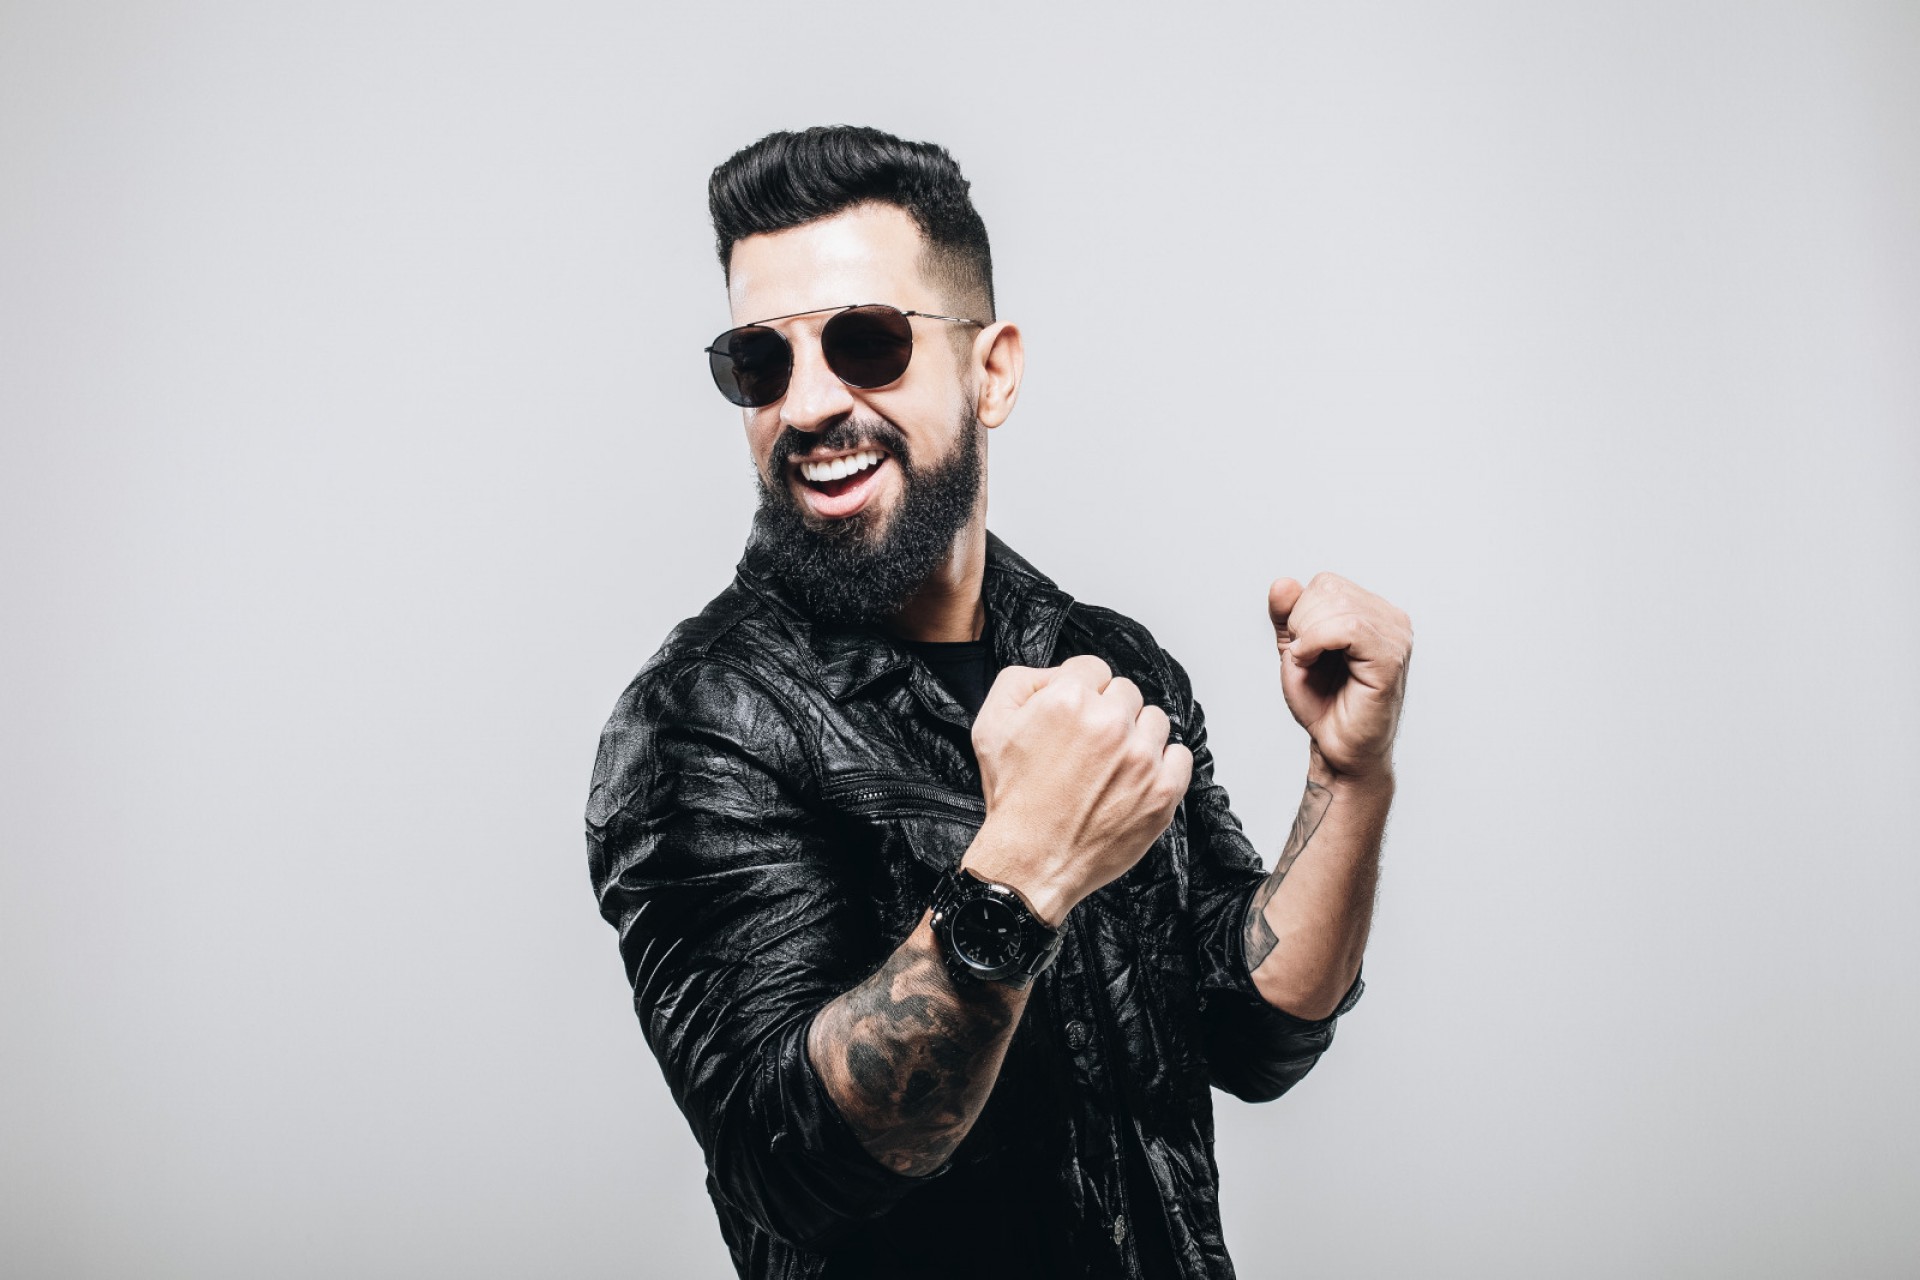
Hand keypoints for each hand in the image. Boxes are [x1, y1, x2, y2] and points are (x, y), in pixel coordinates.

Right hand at [965, 654, 1192, 924]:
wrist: (1030, 861)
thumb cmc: (1012, 798)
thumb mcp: (990, 725)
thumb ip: (1023, 681)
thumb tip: (1058, 674)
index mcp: (1069, 700)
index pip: (1094, 669)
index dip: (1081, 692)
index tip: (1074, 718)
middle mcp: (1110, 723)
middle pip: (1126, 692)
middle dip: (1108, 712)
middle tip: (1088, 747)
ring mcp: (1141, 758)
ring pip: (1155, 720)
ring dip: (1137, 736)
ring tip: (1111, 765)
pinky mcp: (1163, 791)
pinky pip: (1180, 755)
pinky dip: (1163, 765)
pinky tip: (1136, 779)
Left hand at [1268, 573, 1412, 781]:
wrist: (1337, 747)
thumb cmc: (1323, 703)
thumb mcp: (1295, 648)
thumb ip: (1287, 614)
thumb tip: (1282, 582)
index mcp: (1373, 612)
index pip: (1326, 584)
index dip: (1300, 612)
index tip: (1303, 648)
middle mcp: (1391, 620)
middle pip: (1329, 589)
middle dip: (1301, 623)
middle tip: (1307, 658)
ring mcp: (1396, 637)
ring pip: (1337, 606)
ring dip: (1307, 636)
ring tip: (1312, 664)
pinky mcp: (1391, 658)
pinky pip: (1348, 627)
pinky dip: (1316, 642)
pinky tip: (1311, 661)